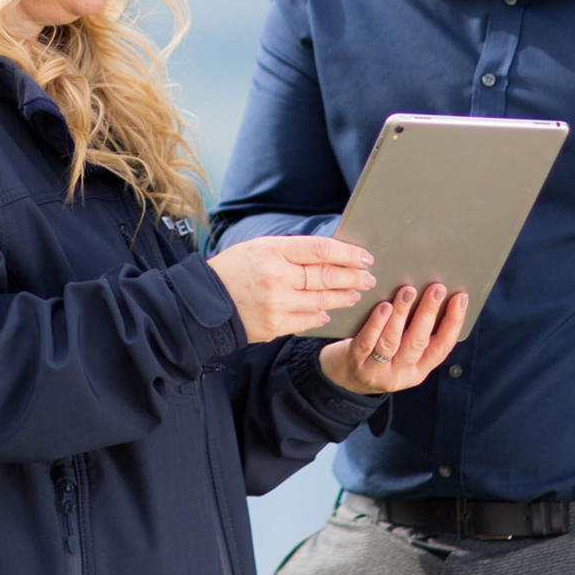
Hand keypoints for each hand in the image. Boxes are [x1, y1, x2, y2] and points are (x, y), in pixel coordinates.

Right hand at [205, 235, 375, 341]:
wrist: (206, 302)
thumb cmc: (235, 269)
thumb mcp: (260, 247)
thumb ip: (293, 251)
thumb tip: (331, 255)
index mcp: (273, 250)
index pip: (321, 249)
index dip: (348, 253)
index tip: (365, 257)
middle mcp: (277, 277)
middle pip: (327, 276)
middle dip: (353, 278)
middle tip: (368, 278)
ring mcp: (277, 304)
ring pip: (322, 301)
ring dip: (343, 298)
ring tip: (354, 295)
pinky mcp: (275, 326)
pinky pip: (308, 321)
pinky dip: (322, 315)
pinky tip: (329, 311)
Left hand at [318, 283, 468, 394]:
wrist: (344, 377)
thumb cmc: (379, 353)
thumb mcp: (403, 351)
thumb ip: (416, 330)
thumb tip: (432, 293)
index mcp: (419, 369)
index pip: (442, 347)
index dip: (453, 322)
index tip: (460, 298)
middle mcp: (401, 373)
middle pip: (418, 342)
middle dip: (429, 313)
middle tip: (437, 288)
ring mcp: (378, 370)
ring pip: (392, 341)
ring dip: (402, 314)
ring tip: (408, 291)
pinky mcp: (356, 362)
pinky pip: (367, 343)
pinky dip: (376, 324)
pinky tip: (383, 307)